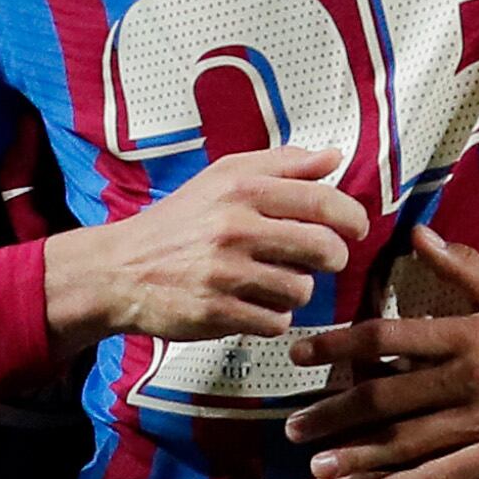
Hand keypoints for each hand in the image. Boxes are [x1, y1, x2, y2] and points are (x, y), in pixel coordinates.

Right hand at [42, 144, 366, 352]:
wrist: (121, 269)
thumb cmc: (181, 221)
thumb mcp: (224, 177)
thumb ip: (282, 165)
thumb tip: (334, 157)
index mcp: (241, 190)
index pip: (320, 201)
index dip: (351, 216)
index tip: (358, 227)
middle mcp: (234, 228)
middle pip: (321, 249)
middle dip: (332, 257)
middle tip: (324, 259)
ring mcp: (224, 273)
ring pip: (301, 289)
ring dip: (296, 289)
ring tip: (271, 280)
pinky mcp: (214, 312)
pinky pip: (275, 321)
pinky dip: (271, 316)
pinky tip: (252, 303)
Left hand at [274, 230, 478, 478]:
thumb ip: (464, 268)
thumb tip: (418, 235)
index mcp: (468, 333)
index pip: (388, 336)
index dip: (339, 343)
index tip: (300, 352)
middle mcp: (470, 377)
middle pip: (386, 397)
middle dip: (334, 413)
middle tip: (293, 429)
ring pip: (408, 441)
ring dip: (358, 455)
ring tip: (318, 466)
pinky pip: (444, 475)